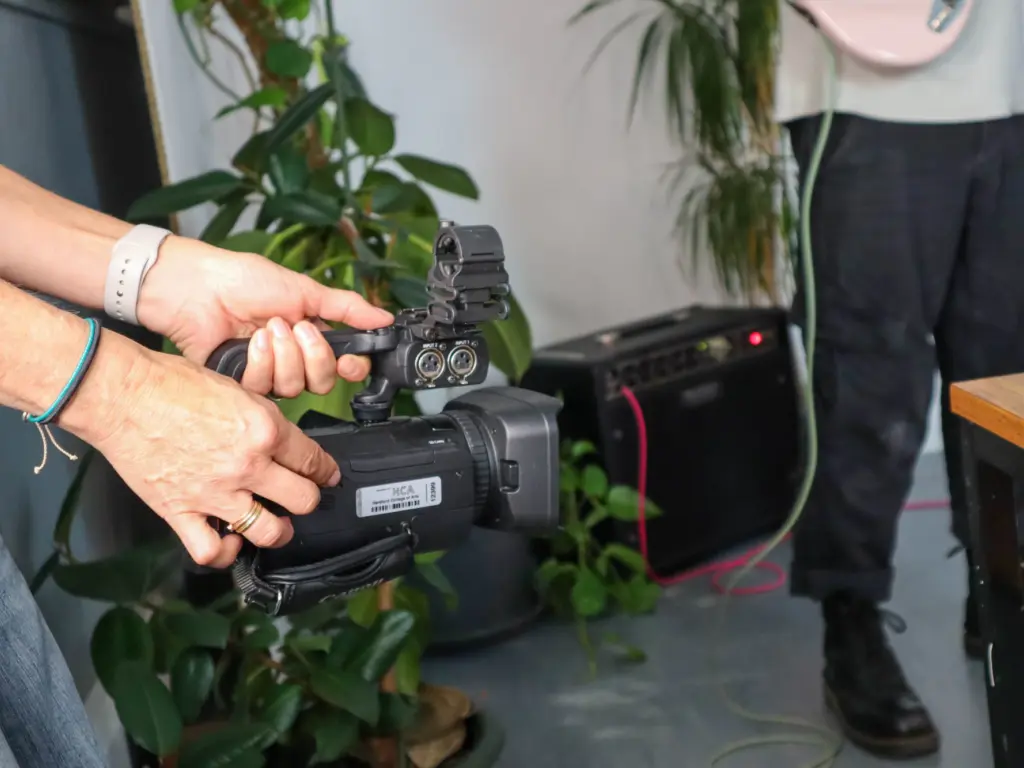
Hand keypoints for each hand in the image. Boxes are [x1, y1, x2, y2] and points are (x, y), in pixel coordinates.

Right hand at [93, 348, 336, 566]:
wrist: (122, 394)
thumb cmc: (172, 383)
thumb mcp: (237, 388)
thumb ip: (263, 421)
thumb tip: (279, 440)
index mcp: (264, 430)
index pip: (313, 461)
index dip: (326, 470)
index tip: (328, 475)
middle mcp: (246, 466)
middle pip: (303, 499)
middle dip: (309, 499)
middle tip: (304, 496)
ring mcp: (215, 493)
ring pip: (268, 532)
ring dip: (277, 531)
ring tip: (275, 524)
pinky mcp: (181, 511)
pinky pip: (211, 551)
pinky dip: (225, 552)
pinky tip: (230, 541)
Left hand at [137, 237, 393, 396]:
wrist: (198, 290)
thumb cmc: (244, 281)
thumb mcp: (305, 290)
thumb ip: (348, 307)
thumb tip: (384, 318)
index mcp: (312, 337)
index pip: (344, 366)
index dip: (351, 368)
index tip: (351, 362)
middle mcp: (293, 358)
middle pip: (323, 382)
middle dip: (314, 356)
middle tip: (298, 329)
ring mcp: (268, 372)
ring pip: (295, 387)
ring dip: (284, 355)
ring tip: (267, 330)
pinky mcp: (243, 384)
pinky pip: (265, 388)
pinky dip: (260, 362)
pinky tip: (250, 342)